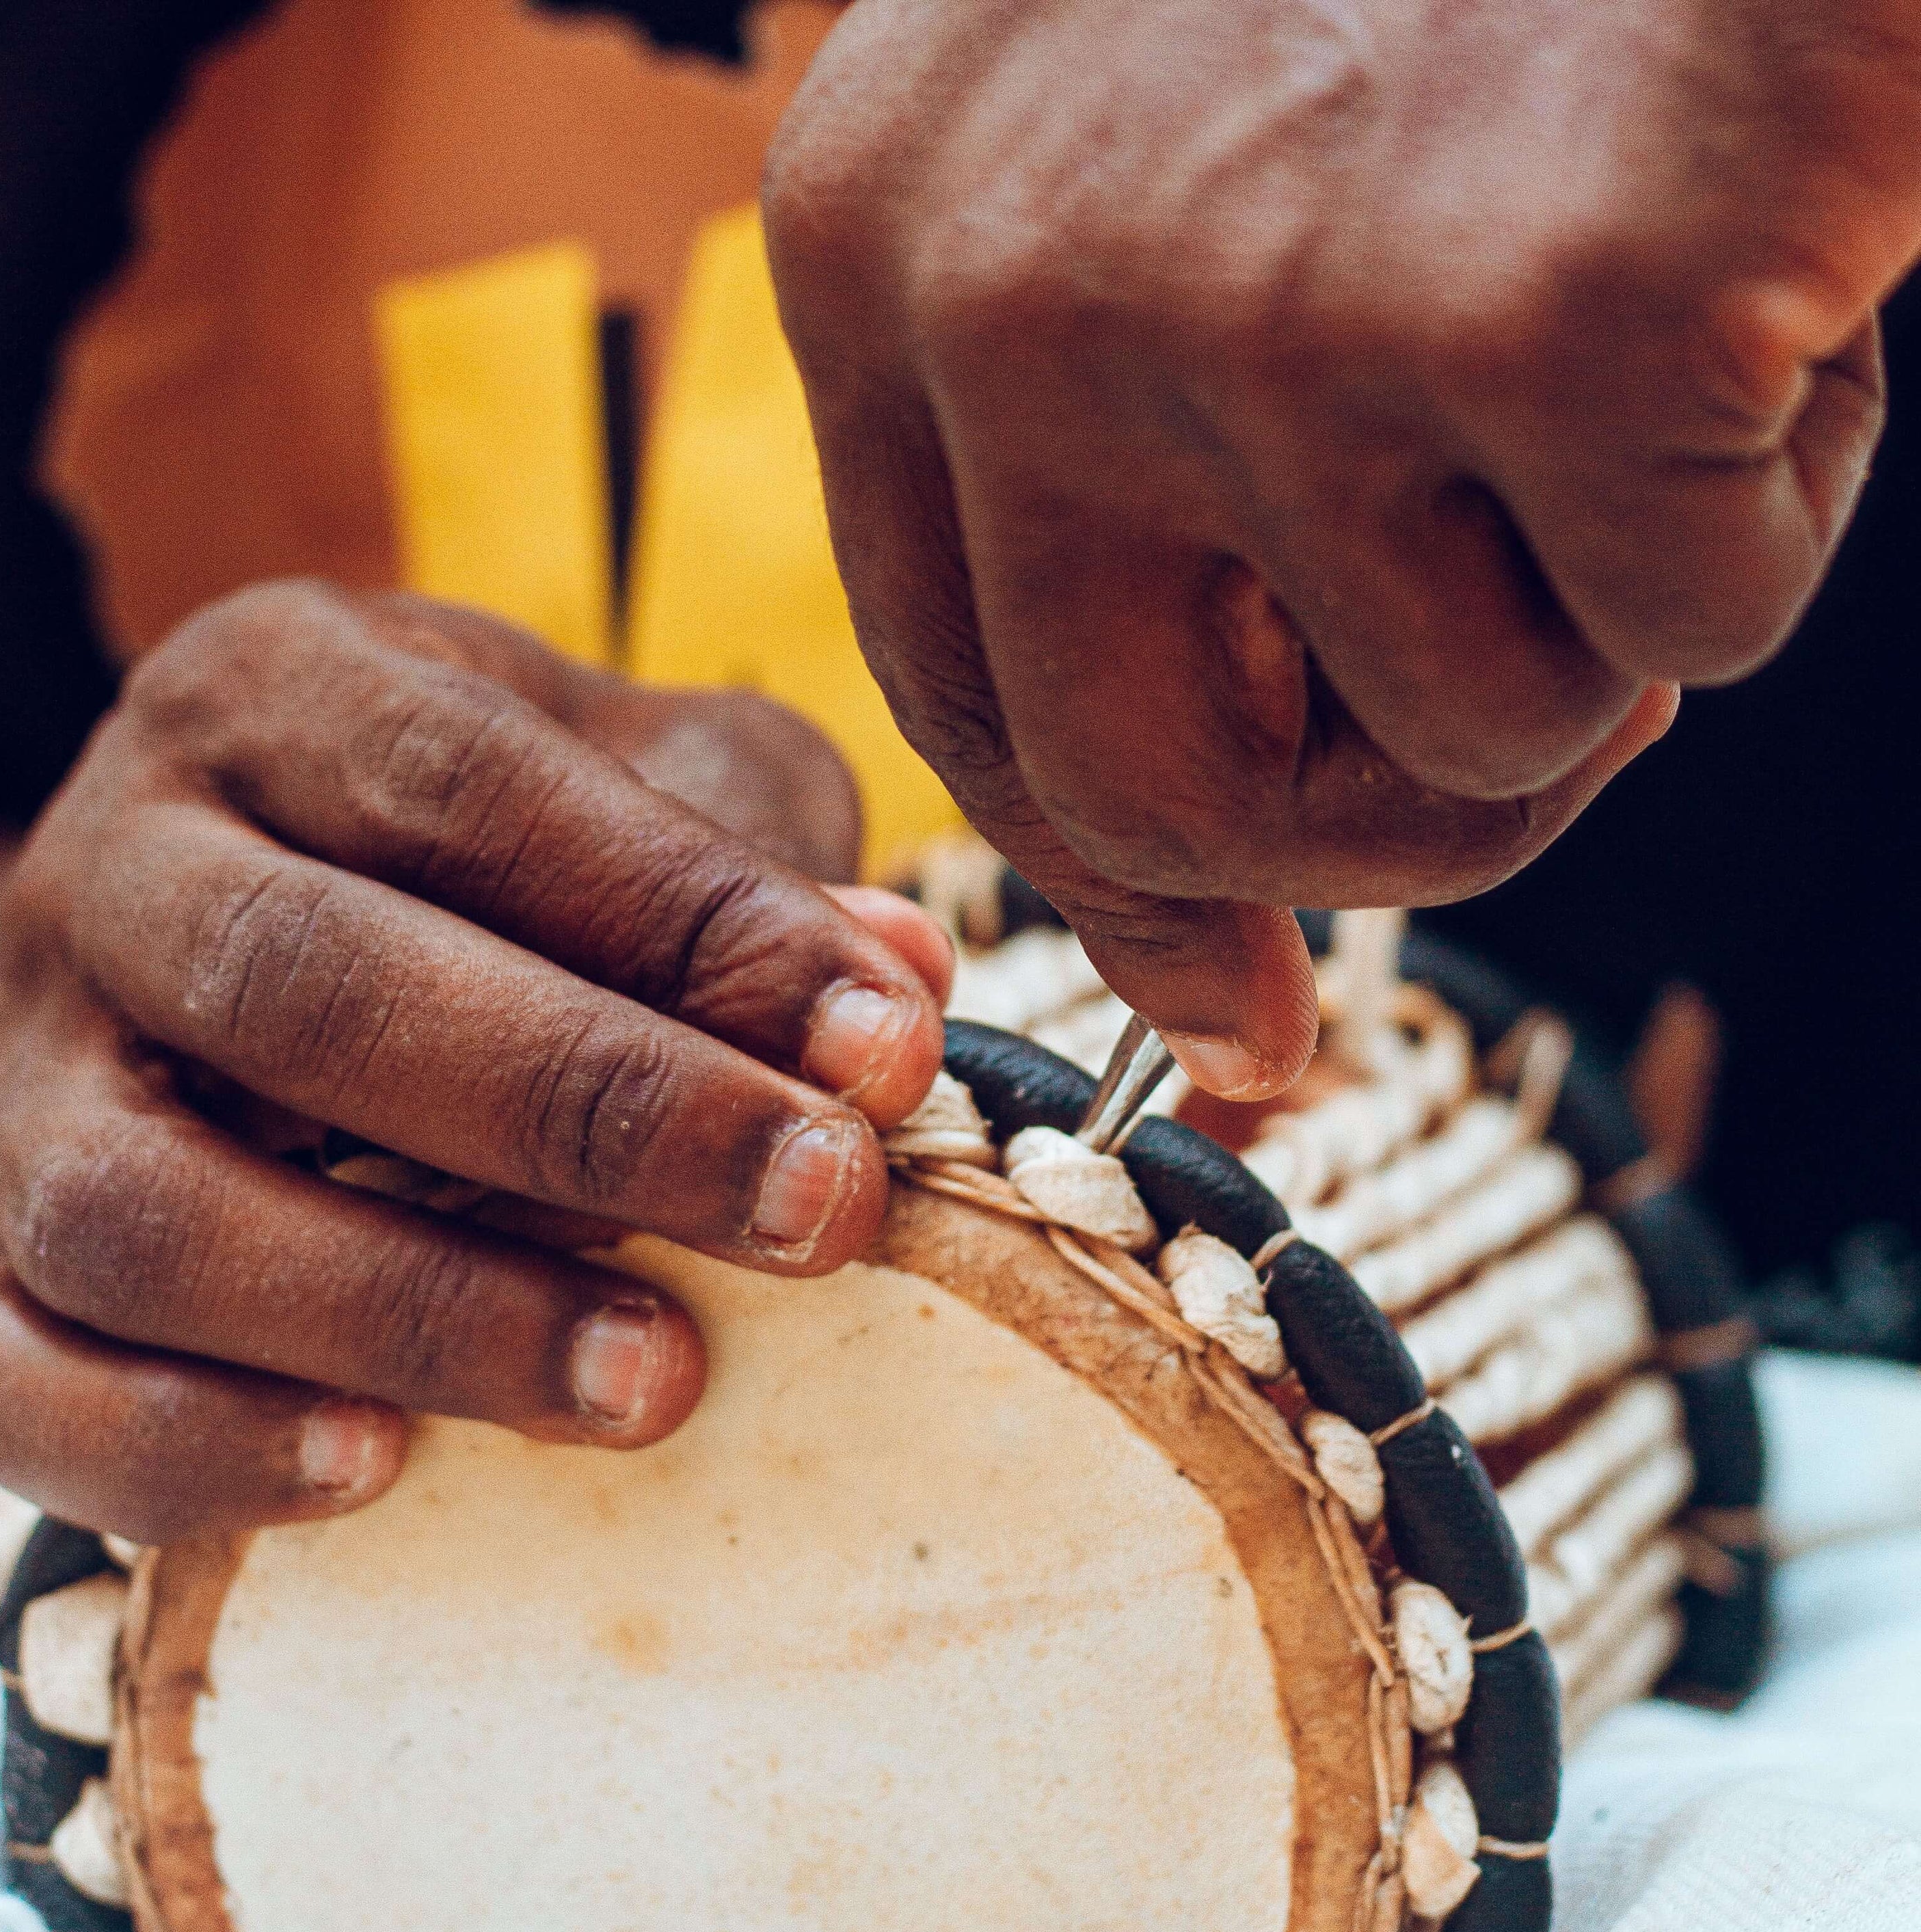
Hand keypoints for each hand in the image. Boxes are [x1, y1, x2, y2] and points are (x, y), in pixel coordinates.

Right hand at [0, 584, 948, 1540]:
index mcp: (273, 694)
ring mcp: (23, 1079)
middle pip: (300, 984)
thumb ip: (750, 864)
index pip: (466, 785)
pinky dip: (177, 1444)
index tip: (887, 1049)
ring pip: (136, 1210)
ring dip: (411, 1309)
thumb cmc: (499, 858)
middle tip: (814, 1212)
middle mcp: (108, 865)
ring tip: (654, 1383)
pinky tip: (378, 1472)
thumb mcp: (636, 785)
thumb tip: (895, 983)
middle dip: (581, 1111)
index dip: (686, 922)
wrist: (252, 935)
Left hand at [766, 0, 1920, 1090]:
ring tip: (1674, 354)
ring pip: (1460, 728)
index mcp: (885, 244)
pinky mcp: (1541, 319)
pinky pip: (1682, 632)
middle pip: (1155, 792)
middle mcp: (1014, 290)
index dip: (1111, 885)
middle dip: (1374, 832)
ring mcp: (1259, 305)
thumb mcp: (1176, 182)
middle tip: (1544, 739)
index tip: (1232, 1011)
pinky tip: (1784, 282)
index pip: (953, 697)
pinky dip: (1774, 511)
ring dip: (1609, 616)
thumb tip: (1213, 935)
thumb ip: (1143, 512)